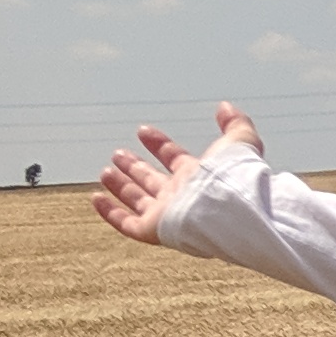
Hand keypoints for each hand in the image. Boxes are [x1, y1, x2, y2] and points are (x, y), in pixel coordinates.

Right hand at [89, 101, 261, 245]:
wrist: (233, 210)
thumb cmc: (235, 177)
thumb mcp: (239, 141)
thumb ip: (235, 123)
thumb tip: (225, 107)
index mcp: (197, 175)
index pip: (174, 158)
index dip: (158, 144)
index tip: (143, 130)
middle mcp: (180, 195)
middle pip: (152, 180)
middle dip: (135, 166)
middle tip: (118, 154)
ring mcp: (166, 213)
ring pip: (137, 200)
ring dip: (121, 186)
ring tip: (105, 172)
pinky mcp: (154, 229)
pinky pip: (127, 223)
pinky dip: (110, 212)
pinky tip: (96, 199)